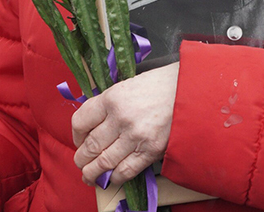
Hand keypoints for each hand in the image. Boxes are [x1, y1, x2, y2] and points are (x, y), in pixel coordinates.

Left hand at [72, 62, 178, 186]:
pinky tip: (111, 177)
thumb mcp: (125, 86)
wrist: (187, 88)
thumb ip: (107, 105)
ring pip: (104, 162)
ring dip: (93, 173)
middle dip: (81, 158)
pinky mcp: (151, 150)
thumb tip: (91, 126)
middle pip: (90, 145)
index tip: (79, 139)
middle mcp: (121, 117)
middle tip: (81, 162)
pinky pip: (126, 170)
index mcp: (111, 98)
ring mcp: (136, 136)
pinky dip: (115, 177)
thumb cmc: (156, 85)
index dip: (76, 135)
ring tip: (89, 176)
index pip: (80, 121)